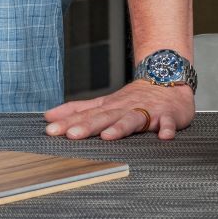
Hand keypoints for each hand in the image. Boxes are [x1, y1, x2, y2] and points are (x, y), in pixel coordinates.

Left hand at [43, 81, 193, 140]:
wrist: (167, 82)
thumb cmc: (133, 98)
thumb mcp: (103, 103)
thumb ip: (78, 110)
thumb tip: (49, 116)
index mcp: (108, 107)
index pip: (85, 115)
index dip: (67, 122)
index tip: (50, 130)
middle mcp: (124, 108)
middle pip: (104, 117)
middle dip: (87, 126)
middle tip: (71, 135)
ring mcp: (147, 111)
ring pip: (132, 119)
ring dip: (121, 127)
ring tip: (107, 136)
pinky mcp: (167, 116)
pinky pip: (168, 123)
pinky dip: (167, 129)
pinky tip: (164, 136)